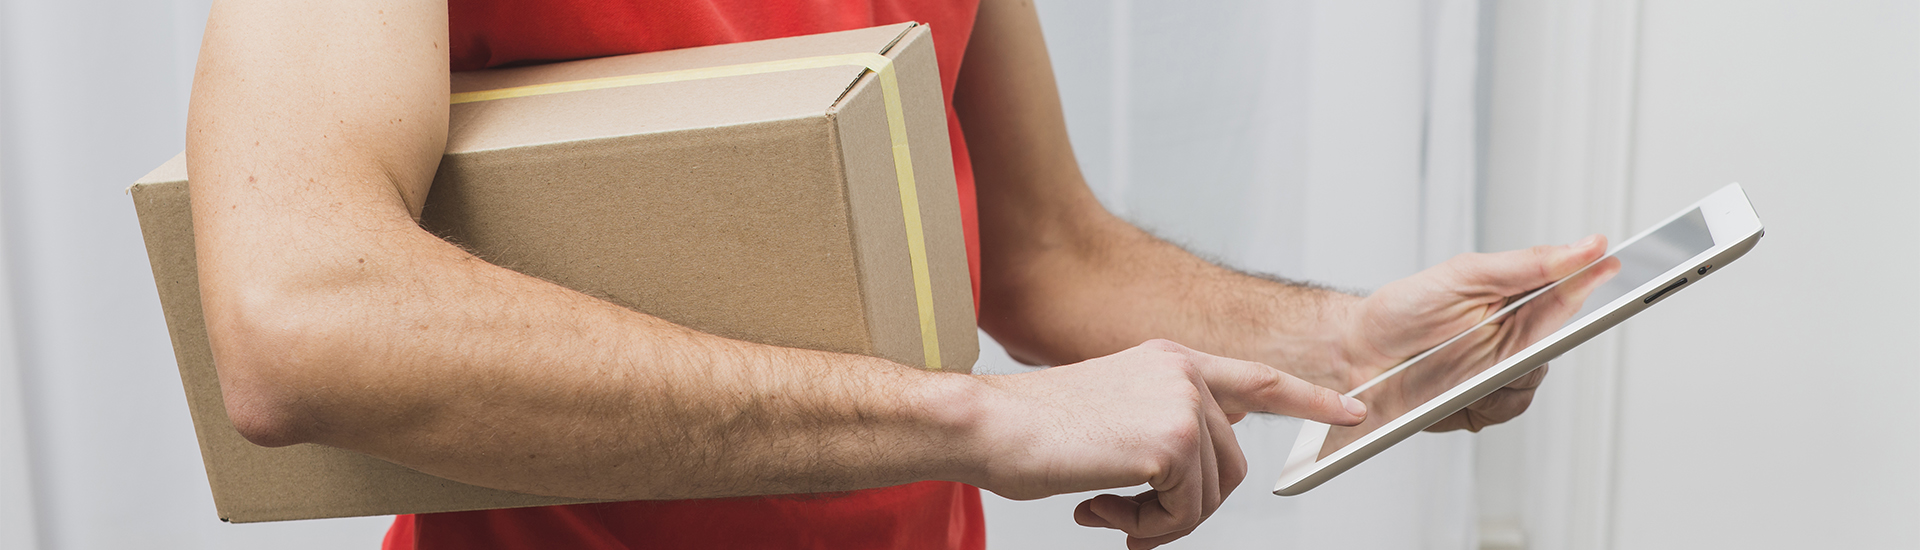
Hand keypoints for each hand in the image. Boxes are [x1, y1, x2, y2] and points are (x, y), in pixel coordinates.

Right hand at [969, 339, 1365, 548]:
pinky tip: (1100, 509)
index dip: (1311, 399)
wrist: (988, 425)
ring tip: (1105, 508)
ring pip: (1210, 496)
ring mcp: (1183, 404)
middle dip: (1186, 506)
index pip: (1257, 380)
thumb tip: (1196, 476)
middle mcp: (1184, 373)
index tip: (1355, 412)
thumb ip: (1162, 430)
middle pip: (1233, 467)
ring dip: (1158, 521)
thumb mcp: (1111, 413)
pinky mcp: (1172, 442)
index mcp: (1170, 361)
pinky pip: (1185, 513)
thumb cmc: (1032, 430)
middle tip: (1127, 517)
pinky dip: (1146, 529)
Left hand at [1336, 235, 1615, 431]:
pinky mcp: (1482, 406)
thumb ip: (1529, 264)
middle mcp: (1514, 335)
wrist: (1354, 355)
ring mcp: (1499, 373)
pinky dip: (1486, 400)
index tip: (1615, 268)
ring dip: (1506, 374)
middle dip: (1540, 339)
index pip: (1571, 290)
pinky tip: (1459, 389)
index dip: (1594, 283)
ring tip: (1469, 362)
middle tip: (1514, 333)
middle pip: (1558, 341)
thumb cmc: (1403, 310)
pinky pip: (1505, 409)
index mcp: (1516, 296)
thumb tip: (1587, 247)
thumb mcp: (1465, 274)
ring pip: (1532, 380)